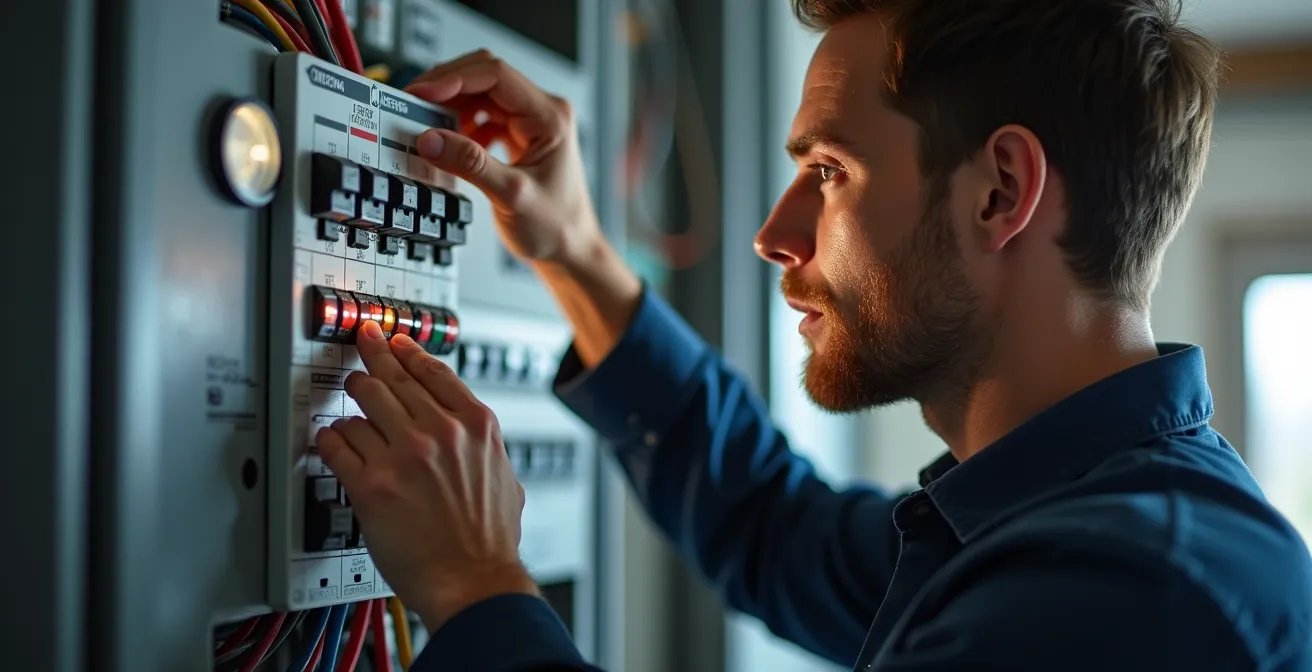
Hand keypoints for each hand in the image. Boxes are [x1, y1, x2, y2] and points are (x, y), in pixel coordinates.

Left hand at [315, 320, 536, 629]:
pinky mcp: (371, 485)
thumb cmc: (490, 542)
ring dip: (350, 403)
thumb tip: (476, 447)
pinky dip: (330, 439)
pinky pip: (337, 444)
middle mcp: (439, 433)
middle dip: (370, 358)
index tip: (395, 342)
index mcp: (476, 426)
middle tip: (359, 346)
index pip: (433, 370)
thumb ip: (487, 452)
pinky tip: (331, 440)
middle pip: (392, 378)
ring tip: (345, 405)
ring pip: (362, 404)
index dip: (407, 351)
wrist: (474, 581)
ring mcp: (403, 456)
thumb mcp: (507, 479)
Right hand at [406, 49, 603, 265]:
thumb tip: (431, 139)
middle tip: (414, 103)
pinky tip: (450, 144)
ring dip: (451, 106)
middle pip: (485, 78)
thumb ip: (470, 164)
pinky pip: (482, 116)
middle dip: (447, 87)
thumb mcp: (511, 196)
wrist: (570, 250)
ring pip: (480, 96)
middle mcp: (542, 112)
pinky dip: (460, 124)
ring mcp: (530, 122)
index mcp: (550, 117)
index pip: (497, 76)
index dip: (455, 79)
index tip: (422, 92)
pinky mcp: (518, 136)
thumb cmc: (557, 227)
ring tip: (427, 125)